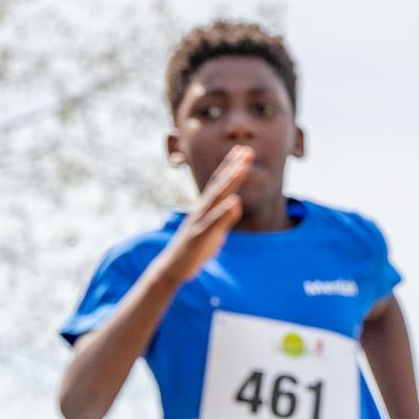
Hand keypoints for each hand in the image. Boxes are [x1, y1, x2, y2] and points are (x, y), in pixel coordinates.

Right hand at [152, 145, 251, 285]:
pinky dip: (223, 212)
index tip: (242, 151)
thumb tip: (235, 204)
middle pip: (219, 186)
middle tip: (246, 150)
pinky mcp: (198, 237)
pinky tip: (235, 202)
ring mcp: (199, 222)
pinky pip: (212, 223)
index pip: (219, 184)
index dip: (230, 167)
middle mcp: (201, 211)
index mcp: (205, 209)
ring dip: (230, 182)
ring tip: (242, 167)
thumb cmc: (194, 249)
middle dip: (233, 167)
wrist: (172, 268)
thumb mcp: (212, 231)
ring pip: (216, 199)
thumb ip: (224, 217)